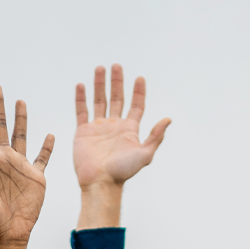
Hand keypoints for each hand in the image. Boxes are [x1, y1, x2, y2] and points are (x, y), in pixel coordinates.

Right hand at [73, 65, 170, 190]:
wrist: (100, 182)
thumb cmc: (122, 172)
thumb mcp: (145, 154)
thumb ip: (155, 136)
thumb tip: (168, 119)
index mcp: (129, 129)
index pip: (136, 105)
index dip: (138, 92)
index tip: (139, 78)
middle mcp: (114, 126)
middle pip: (117, 98)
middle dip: (117, 82)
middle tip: (116, 66)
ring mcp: (98, 128)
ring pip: (100, 101)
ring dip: (100, 85)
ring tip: (100, 68)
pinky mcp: (83, 132)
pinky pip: (82, 111)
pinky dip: (81, 98)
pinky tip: (81, 85)